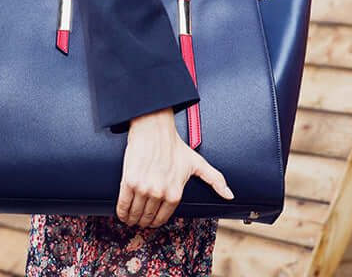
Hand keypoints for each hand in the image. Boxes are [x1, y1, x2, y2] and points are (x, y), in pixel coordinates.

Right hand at [116, 106, 233, 227]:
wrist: (154, 128)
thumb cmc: (175, 145)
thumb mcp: (197, 163)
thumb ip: (215, 180)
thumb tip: (230, 196)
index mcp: (175, 192)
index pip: (162, 218)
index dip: (155, 221)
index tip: (150, 220)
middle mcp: (159, 193)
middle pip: (147, 217)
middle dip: (142, 222)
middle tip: (138, 220)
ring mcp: (144, 188)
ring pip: (134, 213)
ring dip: (131, 219)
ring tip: (130, 218)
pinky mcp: (129, 181)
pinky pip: (123, 204)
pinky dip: (121, 211)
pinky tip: (122, 213)